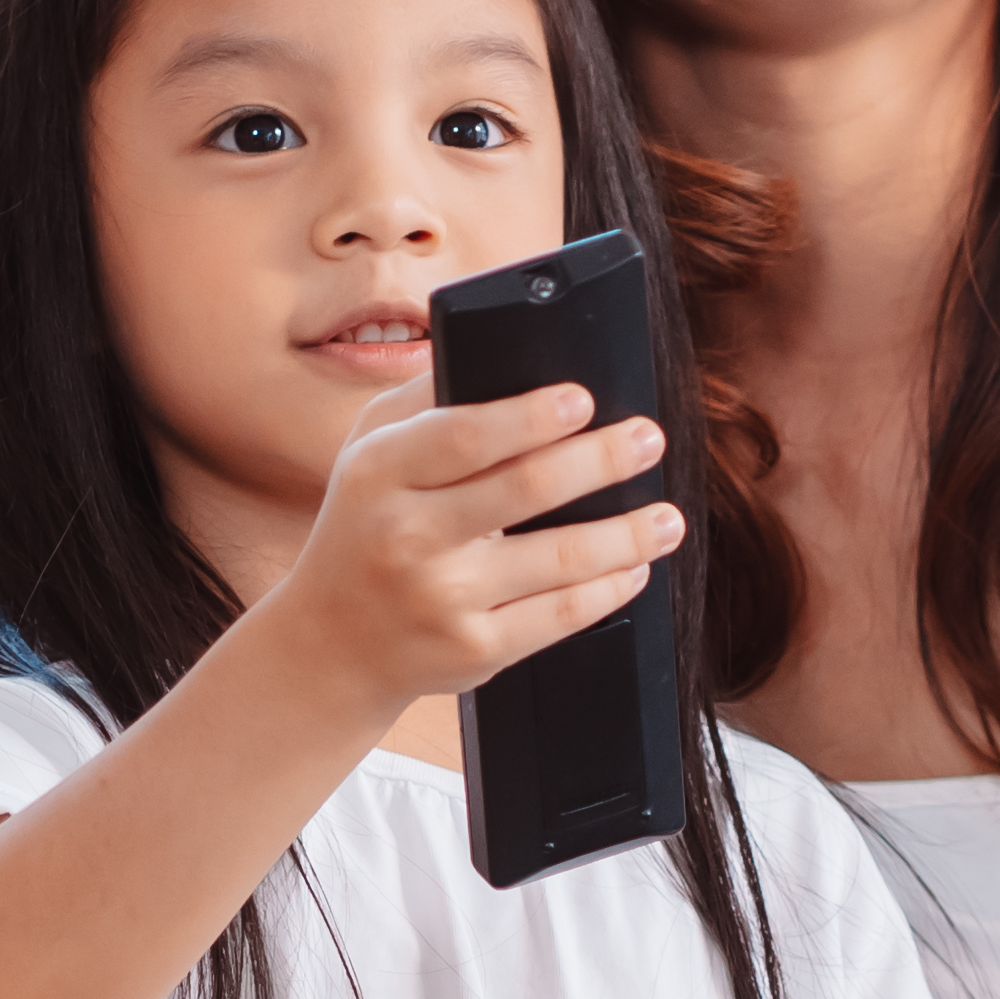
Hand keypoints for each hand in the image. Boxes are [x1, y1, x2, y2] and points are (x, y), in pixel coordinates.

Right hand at [252, 375, 678, 734]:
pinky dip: (610, 588)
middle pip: (525, 488)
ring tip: (667, 517)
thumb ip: (425, 399)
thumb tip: (498, 348)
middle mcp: (407, 536)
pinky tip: (634, 569)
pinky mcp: (474, 650)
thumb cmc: (366, 525)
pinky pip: (561, 616)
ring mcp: (442, 598)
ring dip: (628, 534)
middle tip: (647, 438)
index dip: (530, 416)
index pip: (463, 436)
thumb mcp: (369, 451)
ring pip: (560, 558)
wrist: (332, 643)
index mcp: (380, 473)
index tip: (584, 398)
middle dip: (601, 459)